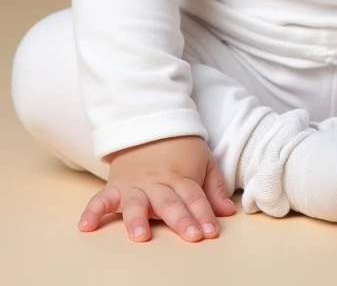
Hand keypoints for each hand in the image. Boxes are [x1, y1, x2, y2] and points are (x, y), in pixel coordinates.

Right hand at [77, 135, 235, 242]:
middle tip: (191, 235)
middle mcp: (158, 183)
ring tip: (141, 236)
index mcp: (182, 177)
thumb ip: (214, 188)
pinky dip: (92, 212)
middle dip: (181, 220)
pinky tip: (86, 227)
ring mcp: (135, 186)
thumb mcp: (204, 160)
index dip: (203, 215)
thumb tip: (227, 213)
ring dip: (138, 219)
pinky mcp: (115, 186)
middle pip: (170, 203)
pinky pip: (100, 199)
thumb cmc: (181, 147)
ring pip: (137, 204)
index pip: (194, 198)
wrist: (150, 123)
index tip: (210, 232)